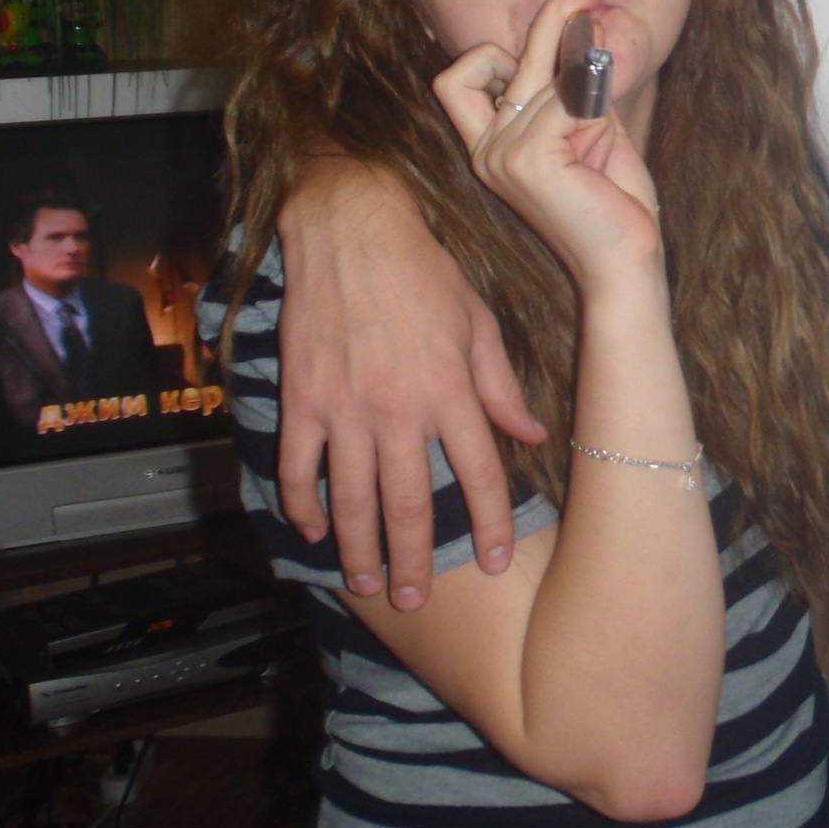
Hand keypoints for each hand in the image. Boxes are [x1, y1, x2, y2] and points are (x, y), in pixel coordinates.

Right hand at [275, 162, 543, 608]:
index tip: (497, 563)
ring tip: (367, 586)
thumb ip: (501, 386)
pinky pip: (297, 466)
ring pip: (352, 498)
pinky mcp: (301, 398)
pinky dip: (301, 504)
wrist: (351, 228)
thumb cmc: (423, 271)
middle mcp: (399, 409)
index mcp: (451, 391)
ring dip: (359, 550)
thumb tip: (532, 435)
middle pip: (410, 504)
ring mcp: (345, 407)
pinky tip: (312, 531)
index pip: (481, 475)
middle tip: (418, 599)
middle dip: (414, 560)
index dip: (491, 525)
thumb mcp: (478, 322)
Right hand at [433, 0, 662, 293]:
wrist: (627, 260)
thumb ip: (573, 86)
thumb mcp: (590, 129)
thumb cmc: (615, 201)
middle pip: (499, 57)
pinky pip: (567, 102)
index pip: (460, 77)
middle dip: (552, 16)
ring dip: (587, 85)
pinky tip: (601, 143)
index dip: (496, 51)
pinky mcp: (528, 159)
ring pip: (544, 78)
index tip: (549, 44)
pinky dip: (593, 109)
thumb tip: (580, 24)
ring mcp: (500, 155)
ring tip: (604, 128)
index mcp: (488, 145)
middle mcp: (485, 149)